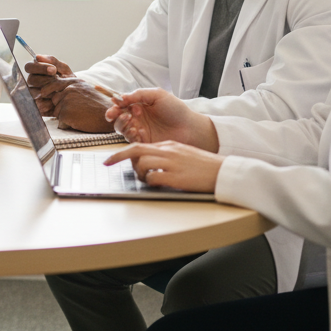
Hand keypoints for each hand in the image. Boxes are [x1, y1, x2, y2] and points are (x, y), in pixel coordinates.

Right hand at [23, 55, 73, 113]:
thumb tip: (38, 57)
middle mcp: (32, 82)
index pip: (29, 66)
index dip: (40, 68)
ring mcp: (32, 95)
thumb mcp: (64, 69)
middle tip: (58, 82)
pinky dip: (48, 103)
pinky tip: (56, 102)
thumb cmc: (68, 80)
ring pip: (33, 92)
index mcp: (36, 71)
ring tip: (59, 92)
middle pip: (31, 79)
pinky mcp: (36, 107)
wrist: (76, 97)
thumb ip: (53, 61)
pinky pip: (37, 105)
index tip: (53, 70)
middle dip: (46, 80)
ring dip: (47, 91)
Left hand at [45, 80, 118, 131]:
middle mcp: (69, 89)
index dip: (48, 90)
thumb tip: (57, 92)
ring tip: (80, 116)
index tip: (44, 94)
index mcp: (75, 82)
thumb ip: (73, 89)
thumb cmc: (100, 106)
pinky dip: (67, 124)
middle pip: (55, 100)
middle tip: (76, 111)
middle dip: (61, 107)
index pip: (53, 83)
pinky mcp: (65, 113)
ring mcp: (66, 100)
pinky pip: (60, 121)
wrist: (111, 117)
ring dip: (64, 116)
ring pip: (56, 112)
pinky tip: (80, 122)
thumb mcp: (87, 91)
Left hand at [104, 141, 222, 193]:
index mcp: (169, 145)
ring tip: (146, 180)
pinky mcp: (176, 176)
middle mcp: (168, 151)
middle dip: (117, 156)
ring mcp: (171, 163)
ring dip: (138, 173)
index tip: (111, 159)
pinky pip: (153, 178)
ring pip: (142, 163)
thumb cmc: (204, 167)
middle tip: (107, 163)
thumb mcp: (183, 155)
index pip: (140, 145)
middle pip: (135, 150)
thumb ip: (166, 157)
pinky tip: (157, 185)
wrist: (223, 172)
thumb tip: (148, 166)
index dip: (123, 152)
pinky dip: (150, 182)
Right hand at [106, 88, 218, 150]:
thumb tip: (121, 97)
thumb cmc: (176, 109)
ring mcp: (139, 130)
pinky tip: (138, 131)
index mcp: (139, 105)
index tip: (115, 104)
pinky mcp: (143, 143)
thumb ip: (139, 94)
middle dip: (114, 115)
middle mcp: (137, 118)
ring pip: (121, 129)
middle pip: (117, 117)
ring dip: (122, 125)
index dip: (115, 104)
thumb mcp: (158, 95)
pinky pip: (130, 140)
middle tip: (120, 114)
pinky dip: (130, 135)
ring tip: (131, 122)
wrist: (189, 127)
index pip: (121, 104)